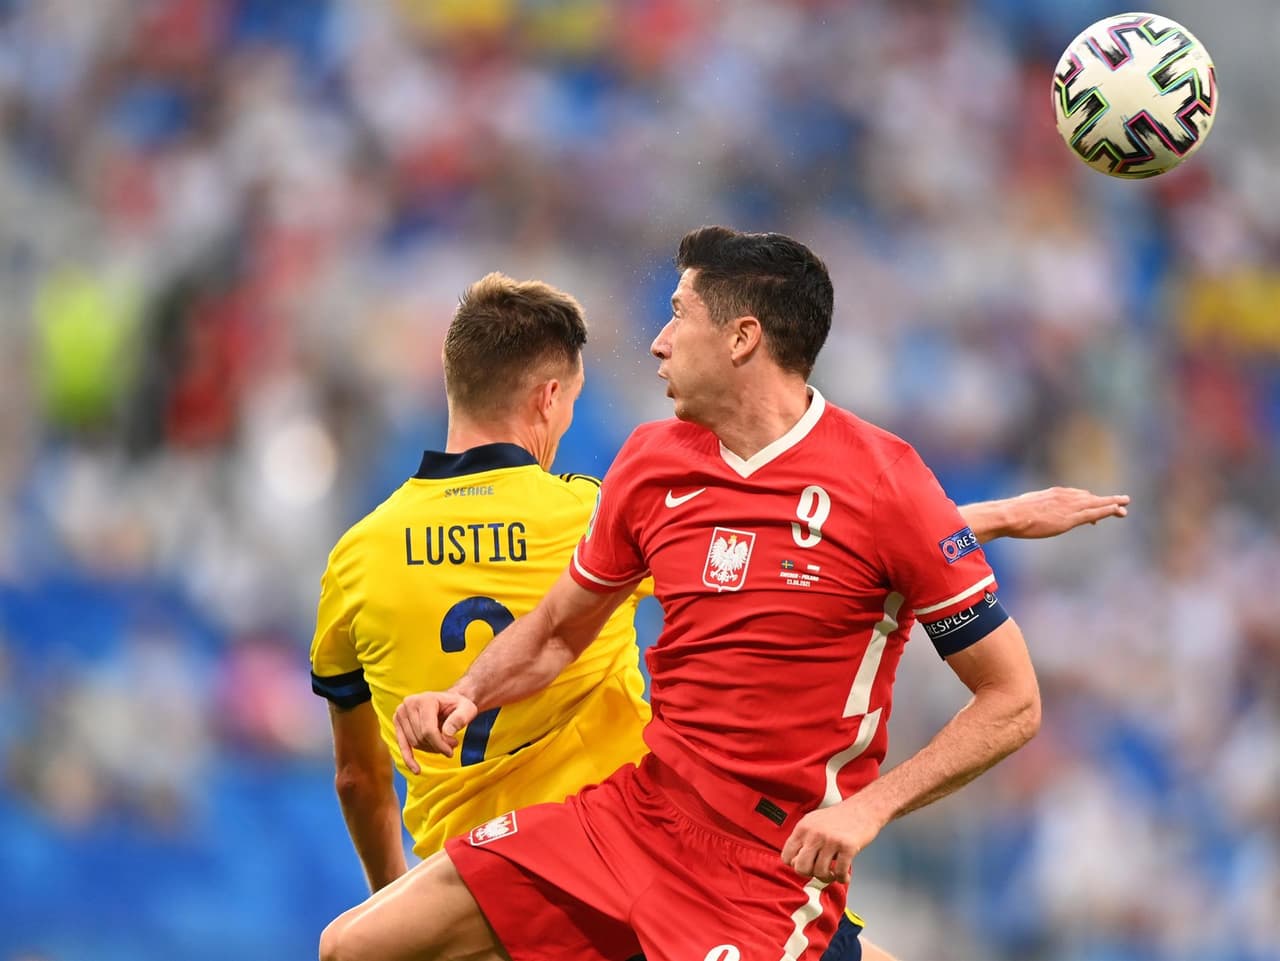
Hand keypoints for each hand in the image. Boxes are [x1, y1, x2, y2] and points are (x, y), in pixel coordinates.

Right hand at [392, 690, 477, 772]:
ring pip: (414, 743)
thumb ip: (460, 719)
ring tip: (444, 743)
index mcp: (425, 699)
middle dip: (437, 746)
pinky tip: (416, 770)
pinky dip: (408, 758)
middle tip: (451, 745)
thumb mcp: (467, 709)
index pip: (428, 730)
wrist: (447, 702)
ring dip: (430, 748)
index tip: (451, 751)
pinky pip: (402, 745)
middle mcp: (409, 704)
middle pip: (421, 737)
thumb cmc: (458, 706)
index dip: (440, 744)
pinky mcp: (398, 722)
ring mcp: (400, 713)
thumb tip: (447, 733)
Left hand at [780, 799, 885, 883]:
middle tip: (818, 871)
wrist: (864, 808)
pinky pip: (839, 872)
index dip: (795, 865)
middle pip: (801, 868)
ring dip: (827, 878)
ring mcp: (831, 840)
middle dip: (810, 874)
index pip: (786, 856)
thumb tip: (794, 863)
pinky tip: (844, 875)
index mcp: (803, 827)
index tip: (805, 865)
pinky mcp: (847, 846)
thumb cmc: (840, 817)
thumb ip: (803, 839)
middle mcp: (814, 833)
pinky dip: (842, 878)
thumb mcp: (814, 822)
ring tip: (833, 873)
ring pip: (820, 872)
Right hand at [1003, 487, 1128, 538]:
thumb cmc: (1012, 514)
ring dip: (1112, 503)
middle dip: (1106, 500)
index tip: (1096, 504)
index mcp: (1054, 494)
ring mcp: (1068, 506)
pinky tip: (1118, 509)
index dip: (1088, 501)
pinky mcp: (1071, 518)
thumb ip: (1035, 509)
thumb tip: (1030, 515)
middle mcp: (1064, 497)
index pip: (1076, 496)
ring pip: (1096, 503)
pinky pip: (1094, 512)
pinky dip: (1107, 509)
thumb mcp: (1025, 507)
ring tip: (1125, 504)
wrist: (1011, 515)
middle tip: (1122, 500)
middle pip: (1090, 497)